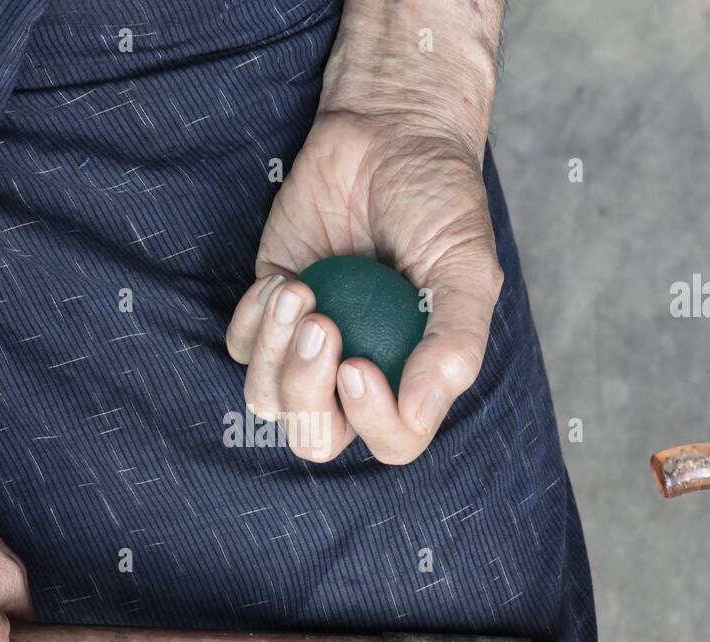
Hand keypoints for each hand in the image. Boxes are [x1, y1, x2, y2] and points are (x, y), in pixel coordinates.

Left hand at [226, 112, 502, 465]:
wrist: (391, 132)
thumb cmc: (439, 200)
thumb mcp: (467, 267)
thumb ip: (455, 342)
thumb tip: (422, 409)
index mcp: (414, 374)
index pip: (393, 440)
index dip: (371, 421)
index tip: (359, 364)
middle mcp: (359, 369)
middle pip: (316, 435)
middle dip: (307, 394)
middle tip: (323, 326)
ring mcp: (309, 343)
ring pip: (268, 400)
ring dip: (276, 356)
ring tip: (300, 293)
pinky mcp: (271, 308)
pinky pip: (241, 347)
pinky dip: (255, 320)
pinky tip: (285, 279)